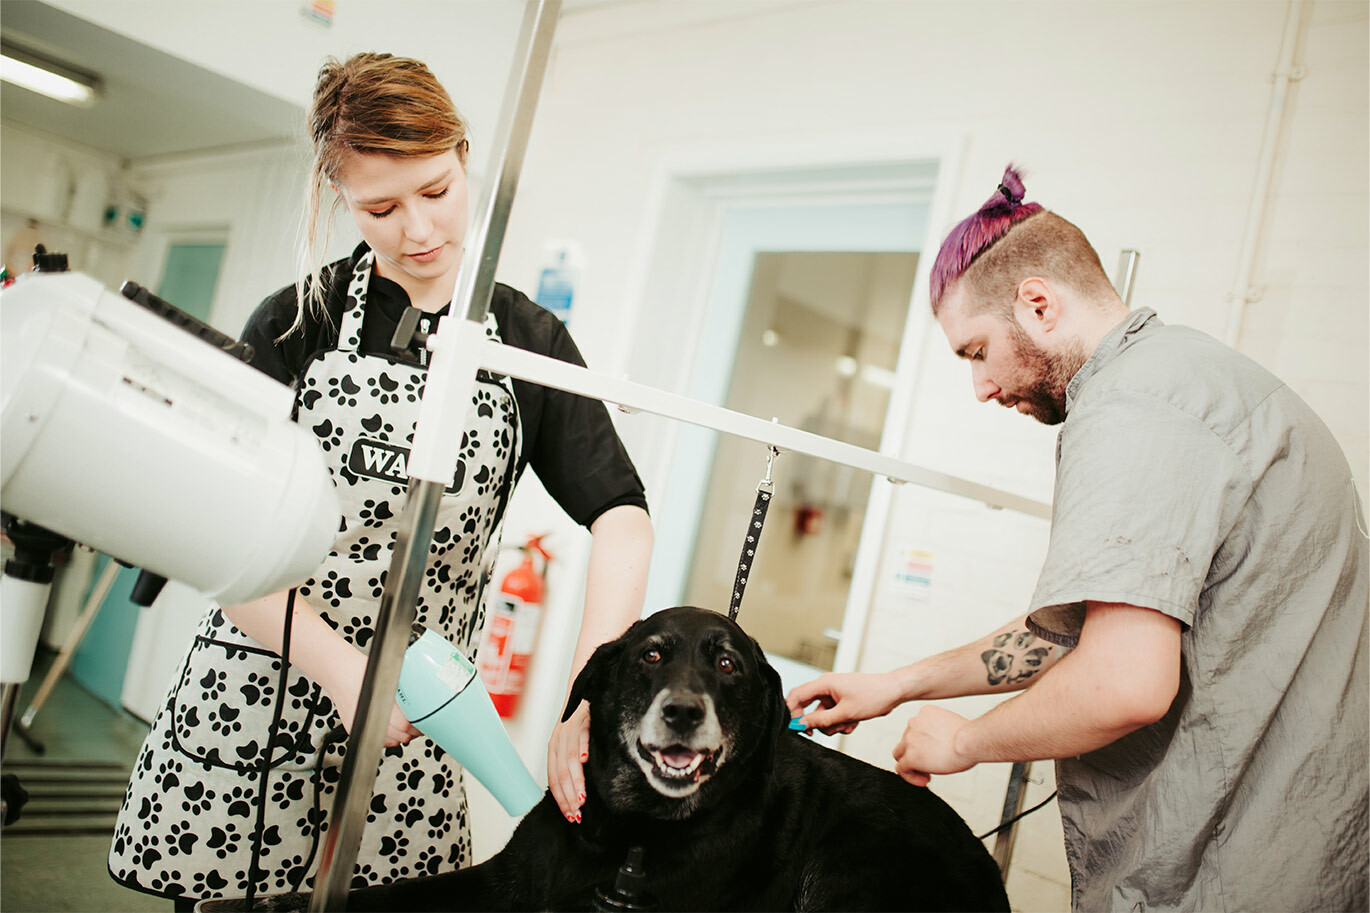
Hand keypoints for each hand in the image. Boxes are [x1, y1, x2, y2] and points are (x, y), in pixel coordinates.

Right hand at [327, 650, 421, 747]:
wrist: (338, 672)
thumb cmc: (360, 670)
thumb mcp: (389, 676)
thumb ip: (404, 691)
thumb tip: (421, 698)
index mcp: (380, 703)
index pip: (406, 725)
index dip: (419, 726)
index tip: (425, 723)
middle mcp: (369, 717)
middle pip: (400, 736)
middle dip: (412, 733)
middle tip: (419, 725)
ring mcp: (360, 725)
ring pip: (389, 742)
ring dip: (401, 737)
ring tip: (407, 727)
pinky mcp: (353, 729)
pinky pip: (375, 740)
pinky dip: (386, 738)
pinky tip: (391, 729)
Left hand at [548, 702, 589, 821]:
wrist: (585, 688)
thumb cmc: (582, 720)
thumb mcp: (572, 743)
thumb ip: (572, 764)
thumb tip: (577, 793)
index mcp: (554, 749)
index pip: (554, 779)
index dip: (561, 800)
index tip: (570, 816)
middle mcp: (558, 740)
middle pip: (560, 773)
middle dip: (568, 797)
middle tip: (577, 814)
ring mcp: (569, 729)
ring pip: (569, 760)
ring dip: (576, 781)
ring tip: (582, 799)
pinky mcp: (582, 717)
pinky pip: (581, 734)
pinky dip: (583, 748)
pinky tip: (586, 761)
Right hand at [785, 672, 903, 735]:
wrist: (893, 692)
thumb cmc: (873, 696)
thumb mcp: (845, 713)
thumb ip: (822, 720)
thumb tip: (802, 724)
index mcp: (824, 684)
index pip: (797, 695)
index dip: (792, 711)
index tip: (794, 727)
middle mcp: (826, 688)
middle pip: (809, 708)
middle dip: (818, 722)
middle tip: (827, 729)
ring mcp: (834, 695)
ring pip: (822, 716)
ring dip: (833, 725)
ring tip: (848, 723)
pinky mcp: (842, 702)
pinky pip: (833, 717)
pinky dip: (841, 723)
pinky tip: (854, 722)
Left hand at [892, 705, 972, 786]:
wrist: (970, 740)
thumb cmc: (970, 736)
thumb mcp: (951, 725)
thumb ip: (940, 731)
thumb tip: (941, 745)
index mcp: (924, 713)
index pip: (916, 729)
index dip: (923, 743)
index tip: (936, 752)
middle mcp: (914, 723)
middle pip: (906, 741)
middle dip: (915, 753)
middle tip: (931, 764)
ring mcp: (910, 739)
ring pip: (900, 754)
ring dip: (911, 765)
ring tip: (927, 775)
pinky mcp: (911, 757)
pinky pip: (901, 769)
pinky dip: (910, 777)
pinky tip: (924, 781)